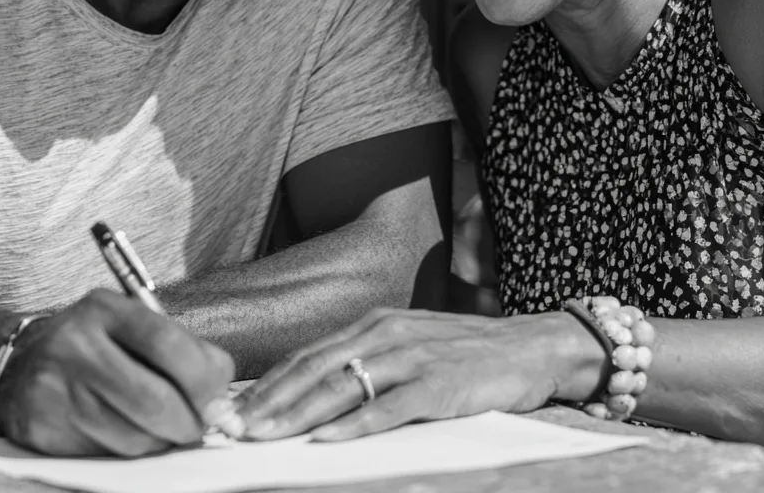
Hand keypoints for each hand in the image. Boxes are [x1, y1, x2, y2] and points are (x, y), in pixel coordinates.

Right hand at [0, 289, 233, 456]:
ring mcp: (57, 392)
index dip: (203, 378)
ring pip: (133, 437)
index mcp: (105, 310)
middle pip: (154, 399)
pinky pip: (107, 456)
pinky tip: (133, 436)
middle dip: (190, 422)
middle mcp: (77, 347)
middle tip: (201, 426)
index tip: (218, 397)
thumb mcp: (127, 323)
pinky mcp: (43, 432)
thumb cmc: (92, 343)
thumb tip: (219, 396)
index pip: (167, 343)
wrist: (14, 365)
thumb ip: (175, 348)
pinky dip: (133, 454)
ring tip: (167, 430)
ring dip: (163, 442)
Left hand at [237, 307, 605, 440]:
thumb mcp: (407, 345)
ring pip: (342, 386)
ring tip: (265, 437)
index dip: (268, 383)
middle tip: (234, 430)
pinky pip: (388, 407)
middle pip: (314, 369)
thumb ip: (366, 362)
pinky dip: (355, 425)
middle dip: (270, 402)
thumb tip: (316, 395)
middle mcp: (385, 333)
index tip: (233, 411)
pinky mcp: (439, 383)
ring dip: (298, 414)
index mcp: (373, 323)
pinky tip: (327, 441)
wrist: (529, 347)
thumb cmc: (463, 352)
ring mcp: (412, 356)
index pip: (308, 355)